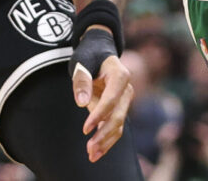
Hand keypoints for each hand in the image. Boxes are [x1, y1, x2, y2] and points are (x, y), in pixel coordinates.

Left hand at [69, 27, 134, 161]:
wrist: (99, 53)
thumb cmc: (89, 56)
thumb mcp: (82, 63)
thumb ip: (82, 81)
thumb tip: (82, 103)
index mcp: (120, 75)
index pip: (111, 99)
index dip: (99, 115)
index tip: (85, 129)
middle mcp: (126, 89)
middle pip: (117, 115)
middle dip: (104, 134)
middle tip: (89, 149)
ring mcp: (125, 100)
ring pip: (118, 125)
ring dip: (106, 141)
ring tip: (91, 155)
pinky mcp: (119, 108)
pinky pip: (116, 127)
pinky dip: (107, 140)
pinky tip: (96, 152)